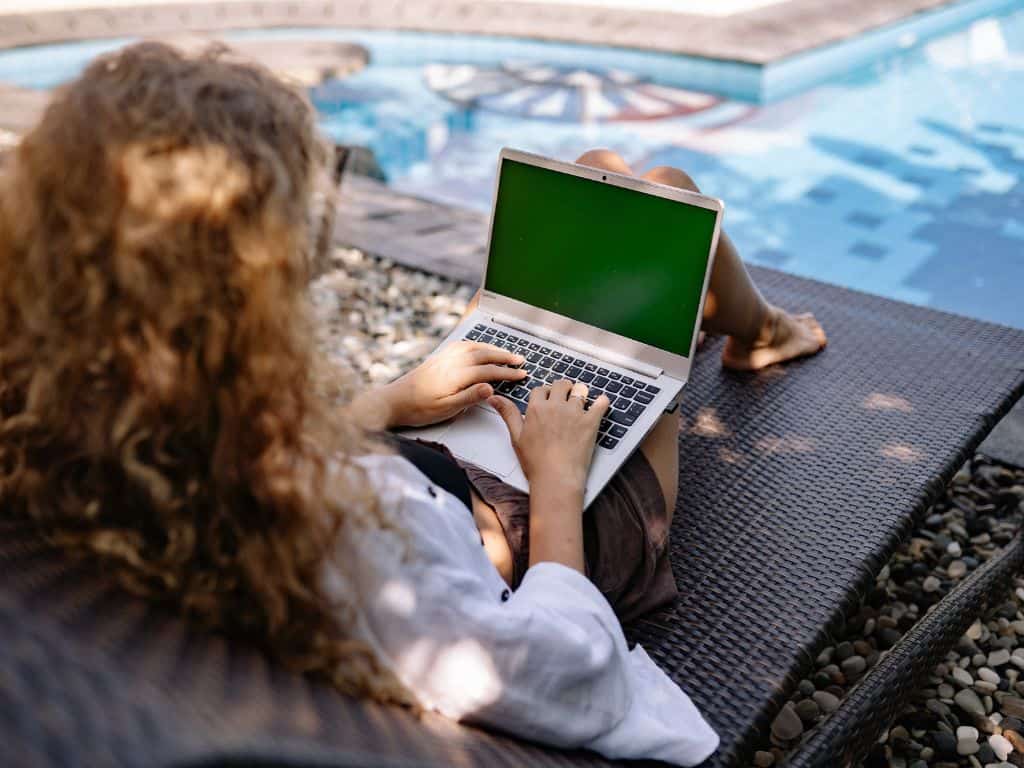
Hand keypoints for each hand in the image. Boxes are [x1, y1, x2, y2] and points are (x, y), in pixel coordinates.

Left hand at [380, 341, 527, 427]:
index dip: (507, 373)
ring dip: (492, 348)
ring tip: (506, 353)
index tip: (522, 374)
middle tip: (520, 360)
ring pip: (474, 347)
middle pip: (484, 354)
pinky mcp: (439, 357)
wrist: (394, 400)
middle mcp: (451, 361)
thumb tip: (491, 388)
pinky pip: (462, 344)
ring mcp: (444, 357)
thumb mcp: (447, 409)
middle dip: (504, 357)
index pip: (489, 371)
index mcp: (456, 375)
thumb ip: (470, 397)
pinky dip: (477, 344)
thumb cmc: (419, 408)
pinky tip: (480, 348)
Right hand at [490, 380, 609, 492]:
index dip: (545, 393)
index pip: (541, 389)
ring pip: (580, 390)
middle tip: (564, 397)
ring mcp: (575, 413)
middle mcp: (556, 406)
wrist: (556, 478)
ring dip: (580, 393)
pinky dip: (602, 402)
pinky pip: (601, 403)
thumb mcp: (516, 437)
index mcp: (536, 408)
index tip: (547, 399)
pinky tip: (600, 403)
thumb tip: (494, 397)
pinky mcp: (591, 422)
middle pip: (561, 384)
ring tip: (580, 401)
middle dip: (563, 389)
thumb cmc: (536, 462)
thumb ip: (507, 413)